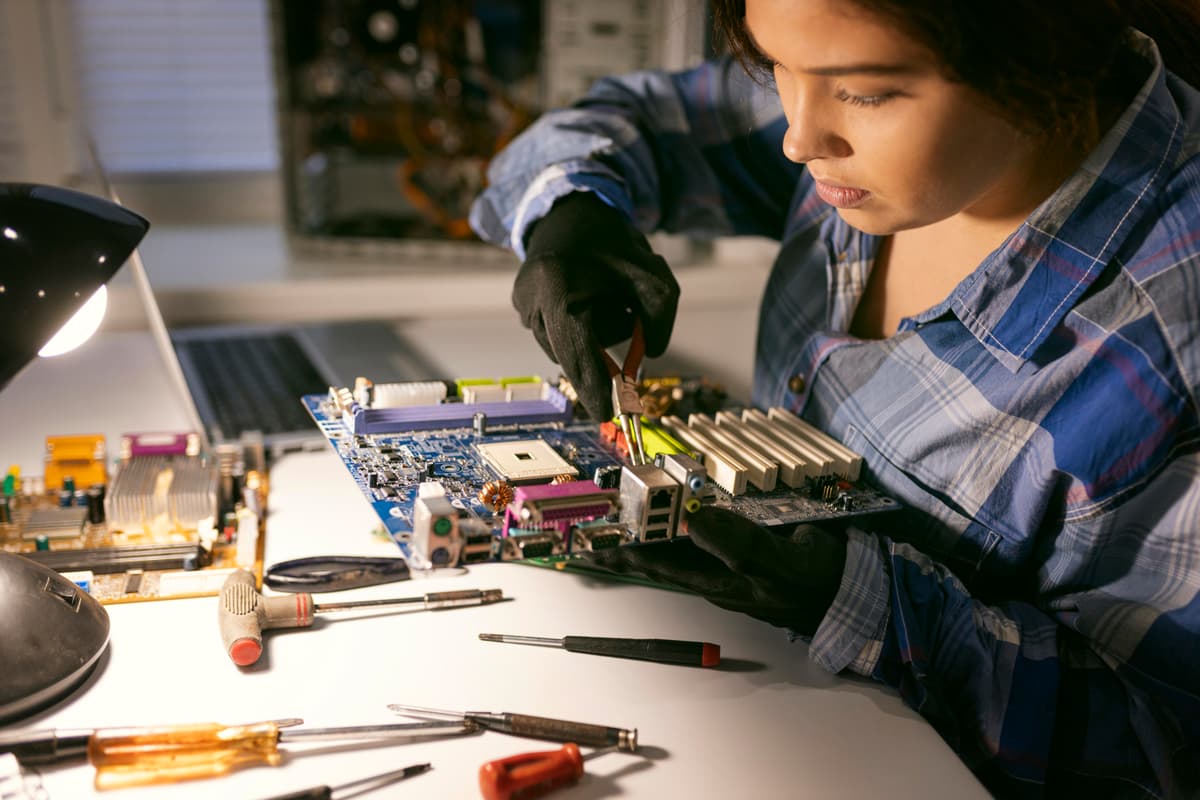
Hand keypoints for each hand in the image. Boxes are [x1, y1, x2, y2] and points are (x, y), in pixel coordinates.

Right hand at [513, 192, 678, 419]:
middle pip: (573, 352)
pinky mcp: (519, 304)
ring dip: (591, 331)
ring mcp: (520, 302)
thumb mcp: (654, 278)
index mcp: (559, 287)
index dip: (593, 388)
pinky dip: (576, 324)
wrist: (574, 211)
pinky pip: (555, 333)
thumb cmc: (612, 243)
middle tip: (628, 307)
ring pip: (564, 347)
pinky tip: (583, 296)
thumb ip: (659, 323)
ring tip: (602, 294)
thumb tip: (647, 357)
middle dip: (604, 340)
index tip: (606, 415)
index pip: (577, 352)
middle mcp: (530, 298)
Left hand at [584, 507, 846, 635]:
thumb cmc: (820, 583)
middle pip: (664, 555)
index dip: (622, 554)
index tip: (590, 546)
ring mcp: (735, 564)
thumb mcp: (778, 562)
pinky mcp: (752, 552)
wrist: (860, 593)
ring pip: (685, 544)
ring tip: (628, 516)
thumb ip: (737, 543)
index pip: (657, 565)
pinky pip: (711, 534)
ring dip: (656, 530)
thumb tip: (693, 520)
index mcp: (719, 581)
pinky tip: (686, 510)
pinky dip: (691, 521)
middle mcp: (720, 574)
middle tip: (598, 529)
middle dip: (630, 542)